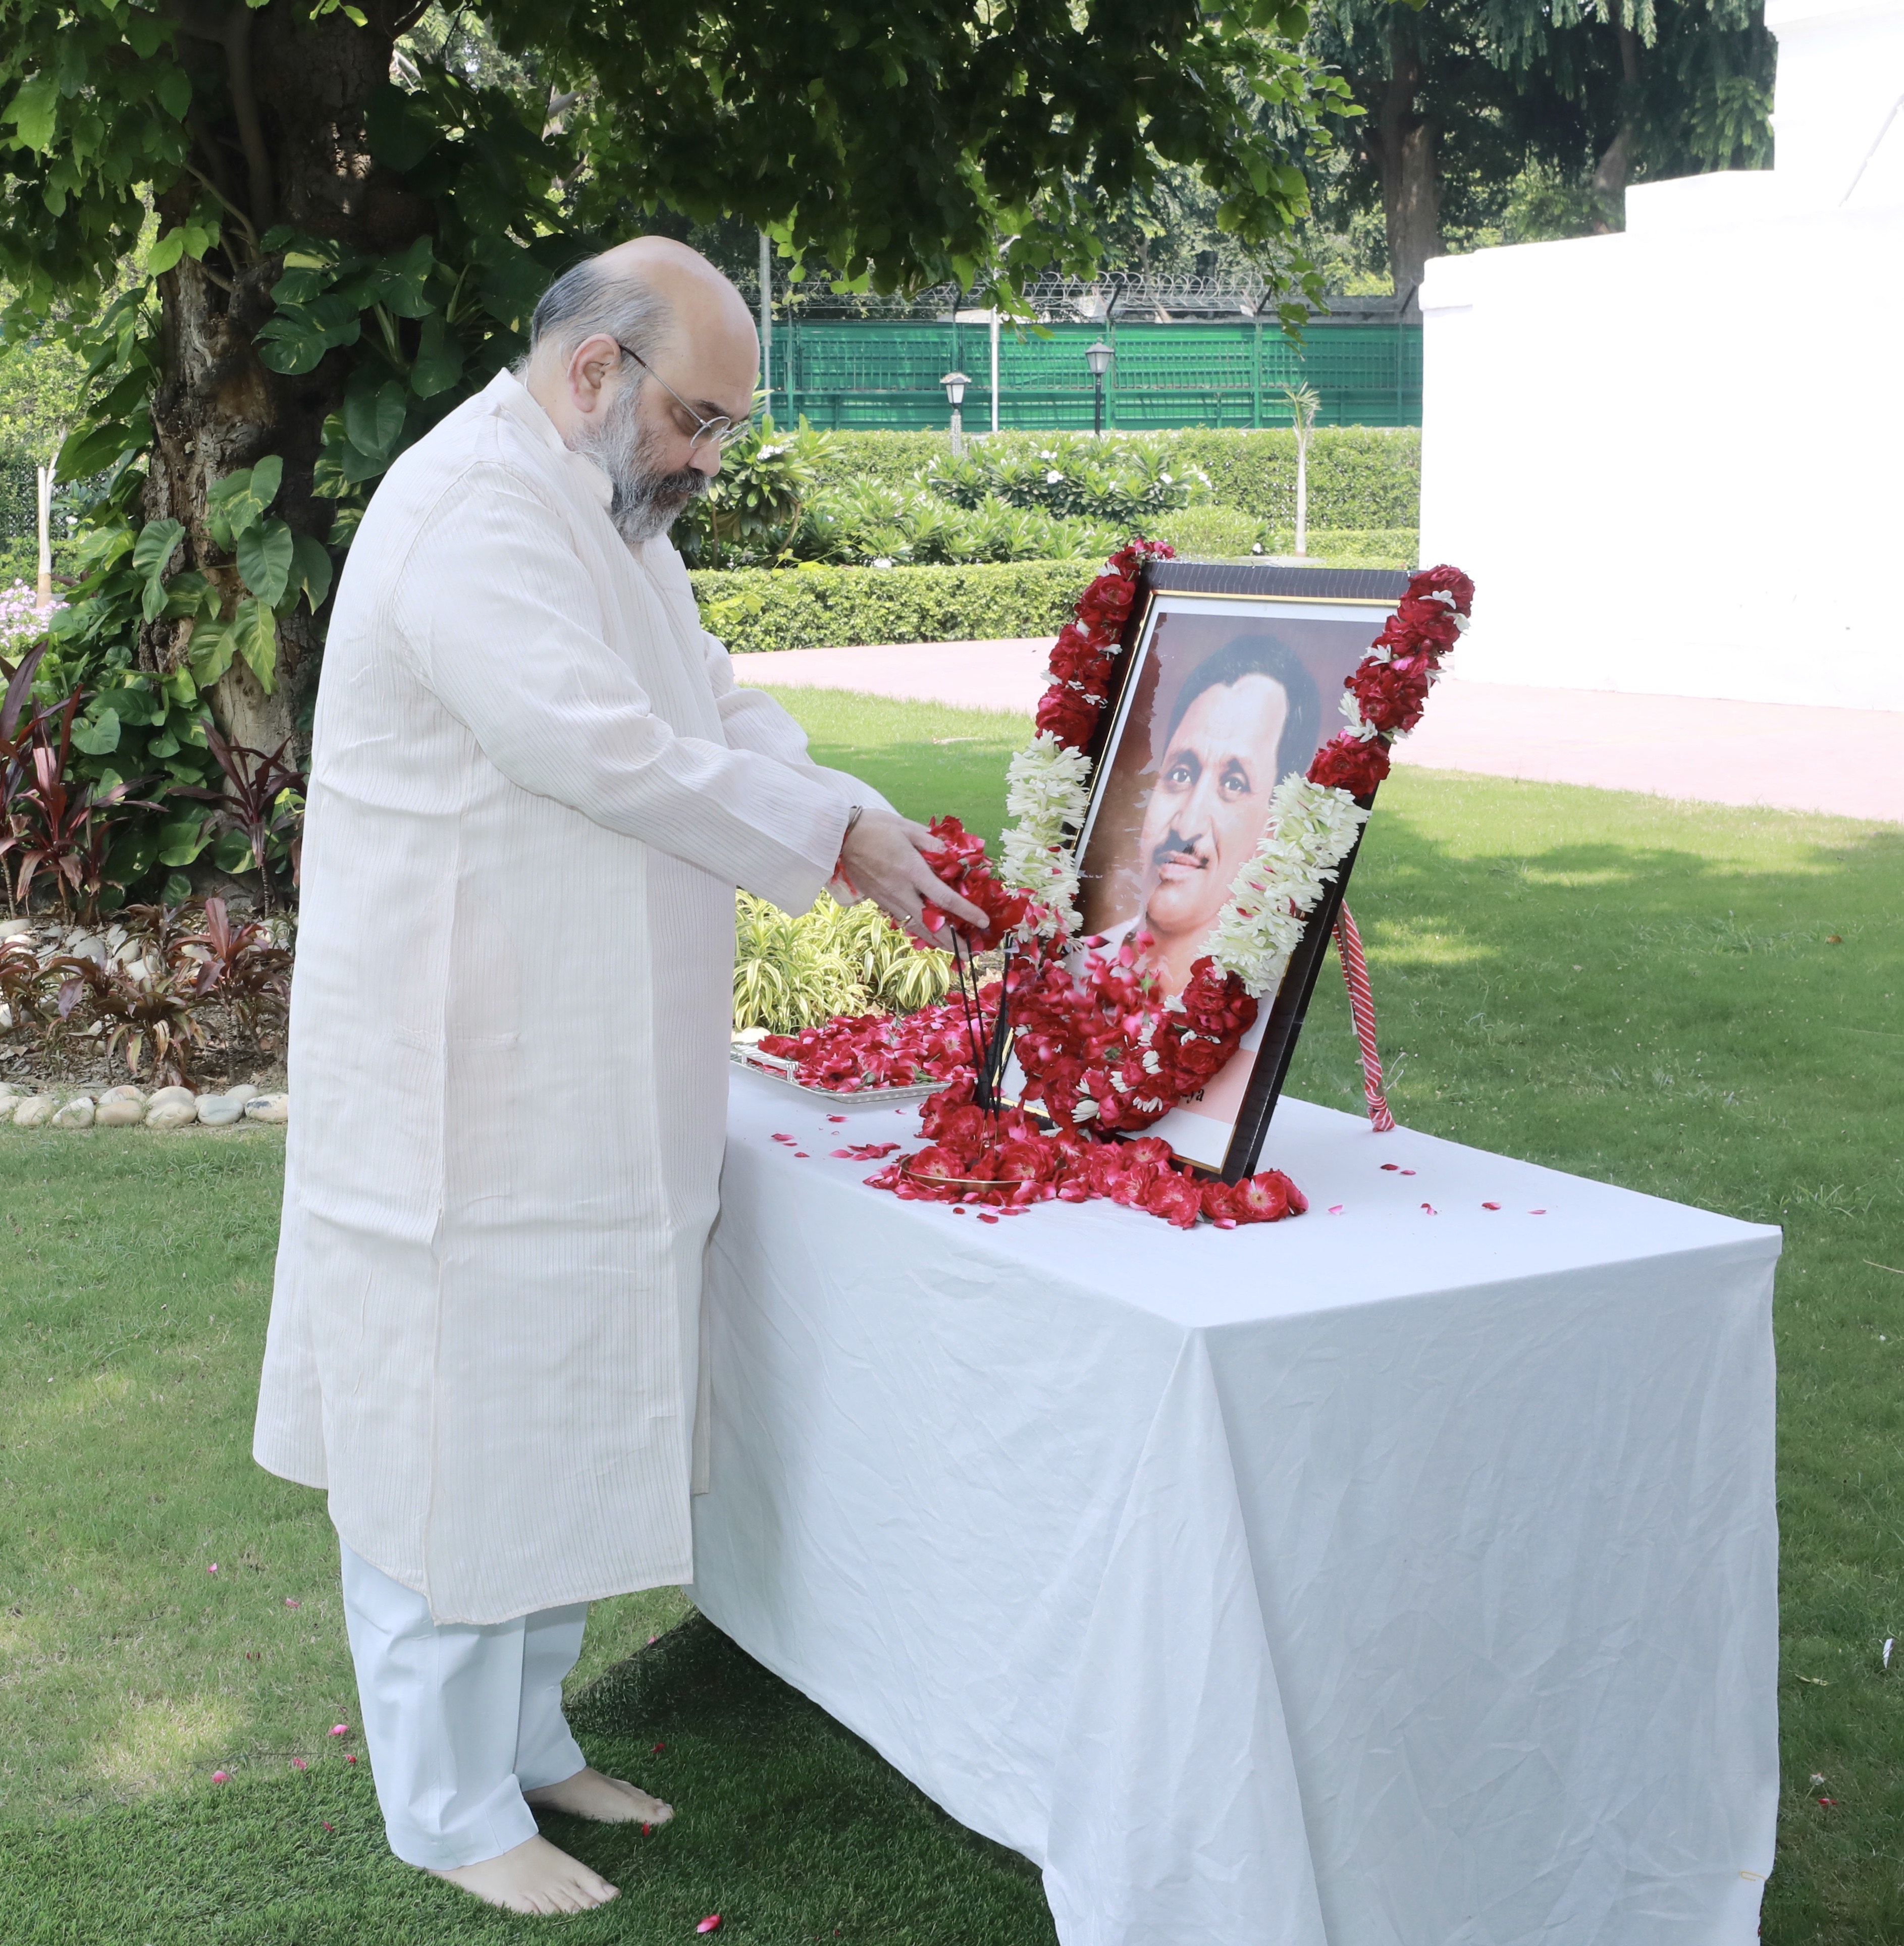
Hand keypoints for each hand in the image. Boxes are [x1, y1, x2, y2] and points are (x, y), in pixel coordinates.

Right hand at [839, 807, 987, 943]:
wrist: (840, 835)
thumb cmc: (876, 827)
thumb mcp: (908, 828)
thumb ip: (933, 843)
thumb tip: (953, 856)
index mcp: (912, 870)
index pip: (944, 897)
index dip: (966, 912)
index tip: (982, 922)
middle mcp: (901, 890)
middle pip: (930, 923)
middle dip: (951, 940)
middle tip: (968, 952)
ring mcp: (888, 898)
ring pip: (915, 926)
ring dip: (936, 941)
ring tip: (952, 951)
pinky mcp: (878, 900)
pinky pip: (903, 920)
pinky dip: (918, 931)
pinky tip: (927, 935)